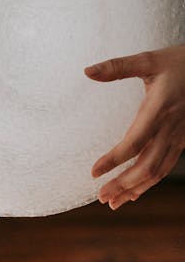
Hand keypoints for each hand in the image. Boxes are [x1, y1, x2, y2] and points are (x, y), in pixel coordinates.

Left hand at [85, 46, 184, 207]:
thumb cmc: (179, 62)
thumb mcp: (148, 60)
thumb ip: (117, 67)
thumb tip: (86, 71)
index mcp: (159, 110)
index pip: (134, 142)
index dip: (114, 160)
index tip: (94, 172)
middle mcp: (171, 128)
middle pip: (146, 165)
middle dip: (124, 184)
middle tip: (101, 197)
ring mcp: (180, 136)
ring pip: (158, 171)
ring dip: (136, 188)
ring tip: (113, 201)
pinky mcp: (184, 139)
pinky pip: (167, 166)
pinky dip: (150, 181)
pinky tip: (136, 190)